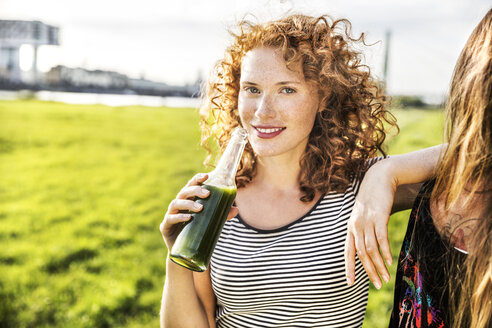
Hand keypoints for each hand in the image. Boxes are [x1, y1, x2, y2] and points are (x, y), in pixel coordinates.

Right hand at [159, 173, 238, 250]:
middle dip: (195, 190)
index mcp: (188, 200)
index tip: (206, 176)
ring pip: (175, 204)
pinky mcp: (165, 226)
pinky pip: (170, 219)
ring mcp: (170, 215)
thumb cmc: (198, 232)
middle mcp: (178, 205)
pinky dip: (179, 217)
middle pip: (184, 192)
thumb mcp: (211, 222)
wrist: (185, 252)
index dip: (197, 179)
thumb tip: (236, 209)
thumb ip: (222, 215)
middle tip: (207, 194)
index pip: (191, 185)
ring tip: (200, 208)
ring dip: (188, 204)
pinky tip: (188, 218)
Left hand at [344, 161, 394, 288]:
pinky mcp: (379, 216)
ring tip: (387, 278)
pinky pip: (381, 238)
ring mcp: (367, 221)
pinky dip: (385, 251)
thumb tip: (367, 248)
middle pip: (361, 254)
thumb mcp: (363, 215)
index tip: (349, 283)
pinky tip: (390, 262)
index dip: (348, 268)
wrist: (379, 178)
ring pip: (371, 249)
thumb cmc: (372, 199)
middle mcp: (356, 226)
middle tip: (377, 285)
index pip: (347, 252)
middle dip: (369, 271)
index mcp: (350, 227)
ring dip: (379, 266)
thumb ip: (363, 230)